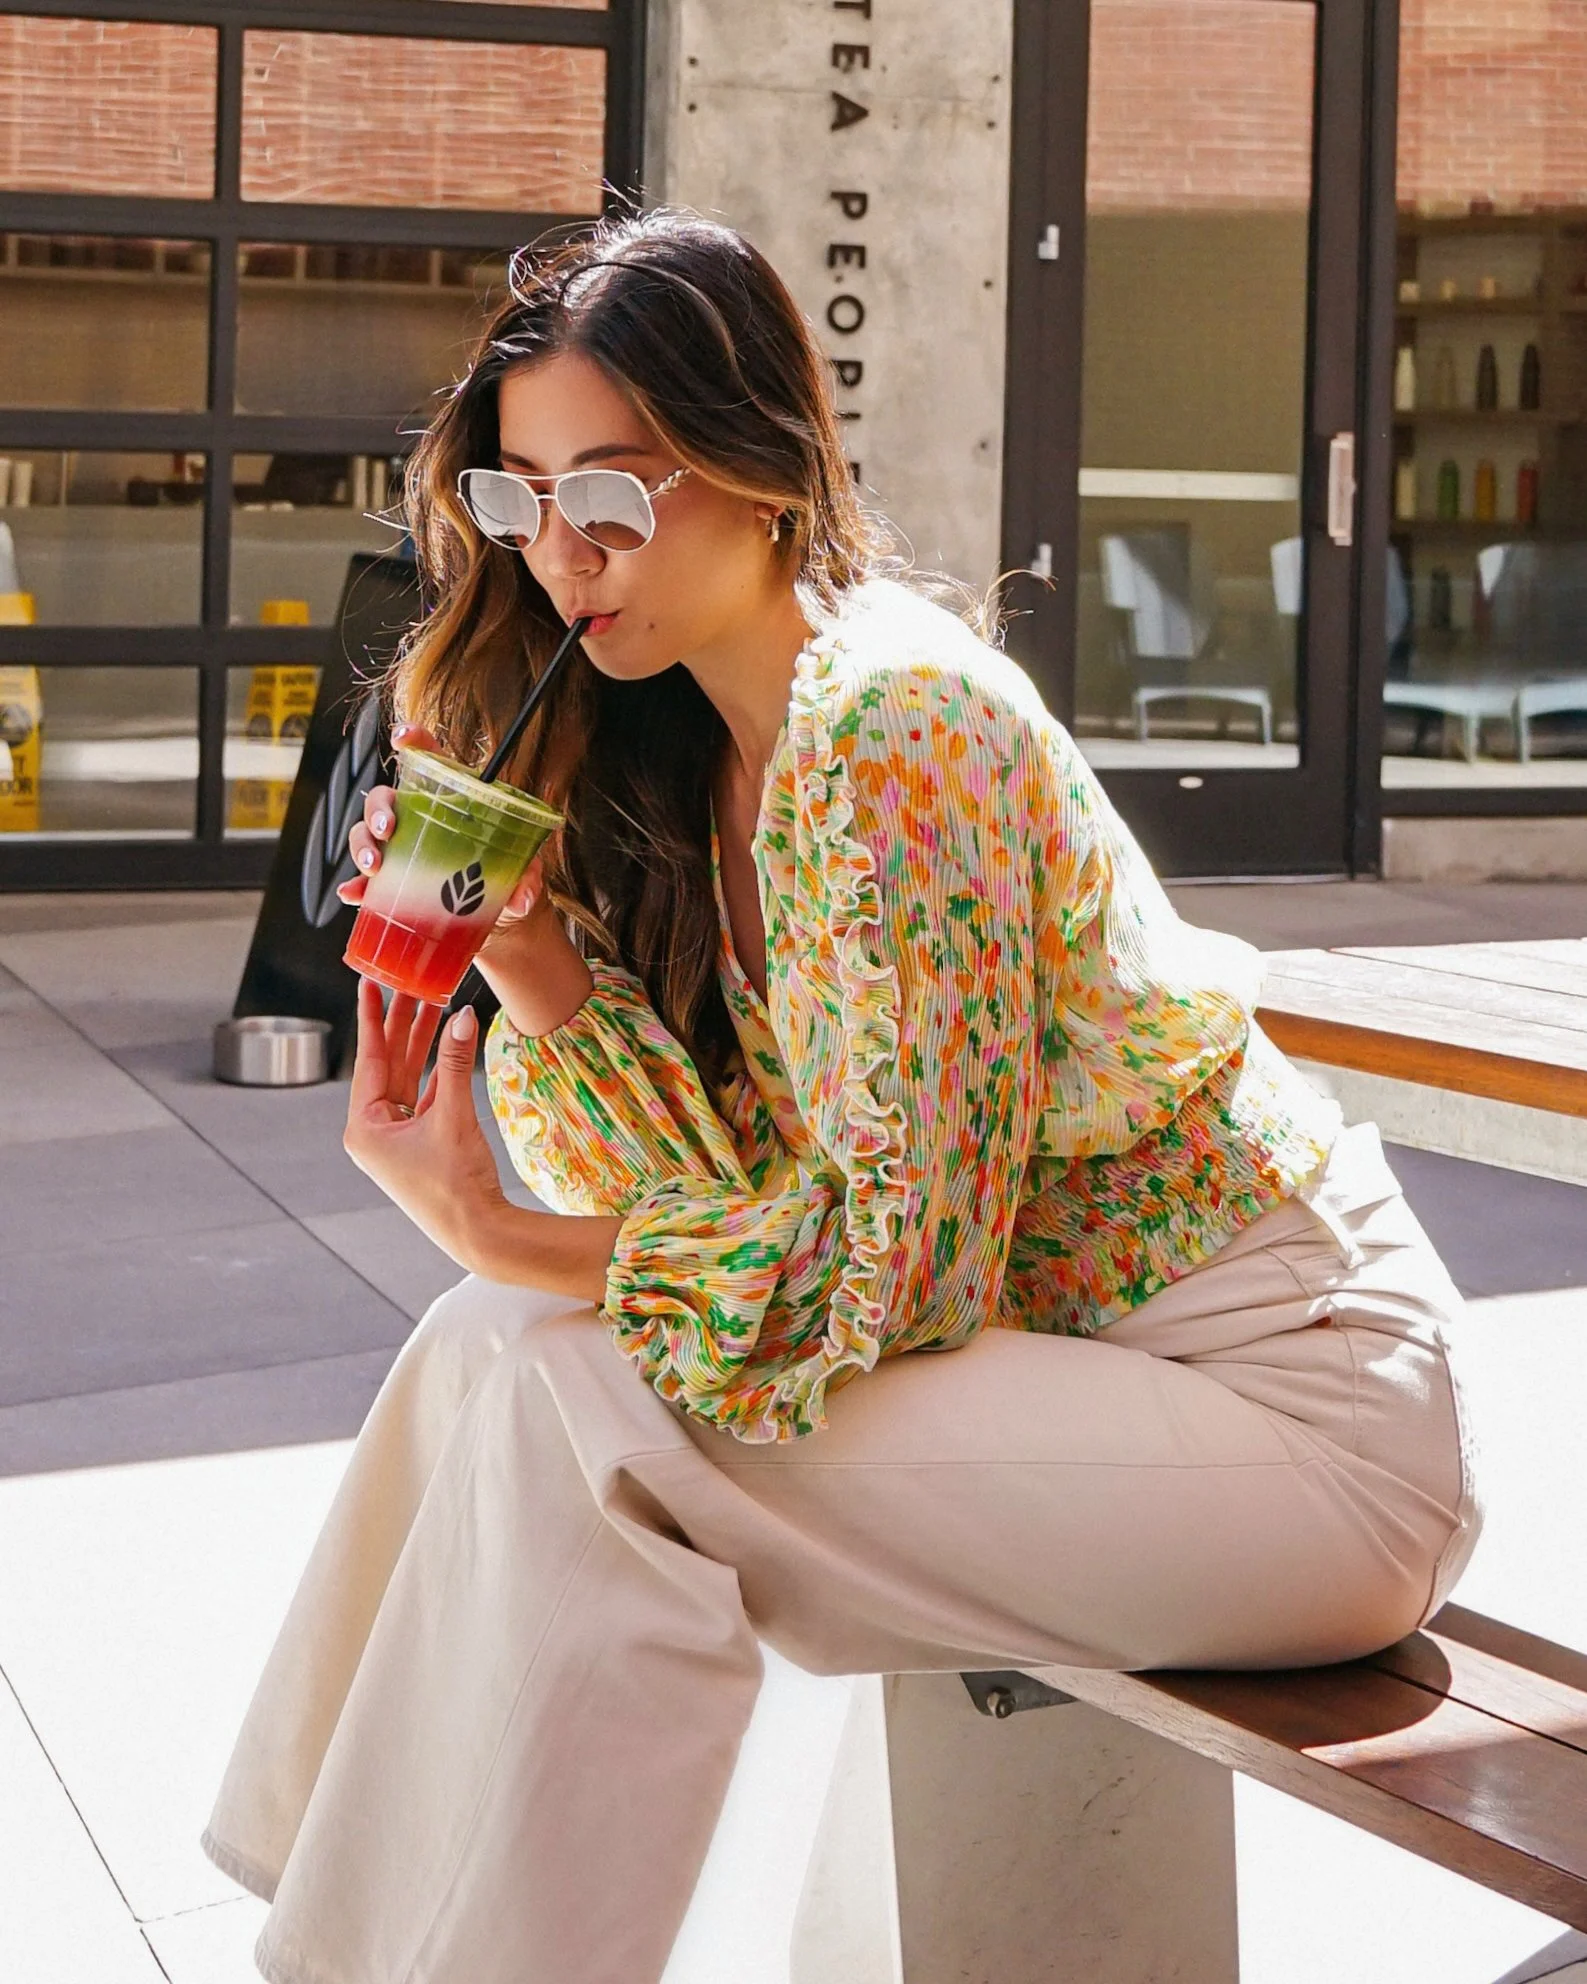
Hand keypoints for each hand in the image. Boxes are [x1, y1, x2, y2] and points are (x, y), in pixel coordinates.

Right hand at [336, 722, 548, 926]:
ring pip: (367, 833)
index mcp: (451, 800)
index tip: (402, 738)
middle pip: (385, 798)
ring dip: (362, 845)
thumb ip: (528, 878)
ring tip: (373, 867)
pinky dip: (356, 887)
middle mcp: (419, 818)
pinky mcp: (392, 883)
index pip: (429, 759)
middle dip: (379, 810)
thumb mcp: (524, 873)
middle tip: (389, 830)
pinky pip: (366, 881)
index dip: (413, 740)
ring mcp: (402, 849)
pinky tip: (353, 895)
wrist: (498, 919)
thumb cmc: (509, 879)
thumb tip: (522, 897)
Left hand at [342, 980, 508, 1270]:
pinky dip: (437, 1071)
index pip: (369, 1059)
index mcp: (364, 1127)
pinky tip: (447, 1043)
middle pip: (388, 1065)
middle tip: (412, 984)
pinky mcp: (420, 1144)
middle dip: (403, 1025)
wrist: (477, 1233)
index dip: (372, 1017)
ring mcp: (397, 1138)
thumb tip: (464, 1017)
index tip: (369, 983)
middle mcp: (374, 1131)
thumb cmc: (455, 1185)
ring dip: (422, 1045)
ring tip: (433, 1003)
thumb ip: (456, 1064)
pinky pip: (424, 1097)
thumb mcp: (453, 1116)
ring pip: (408, 1078)